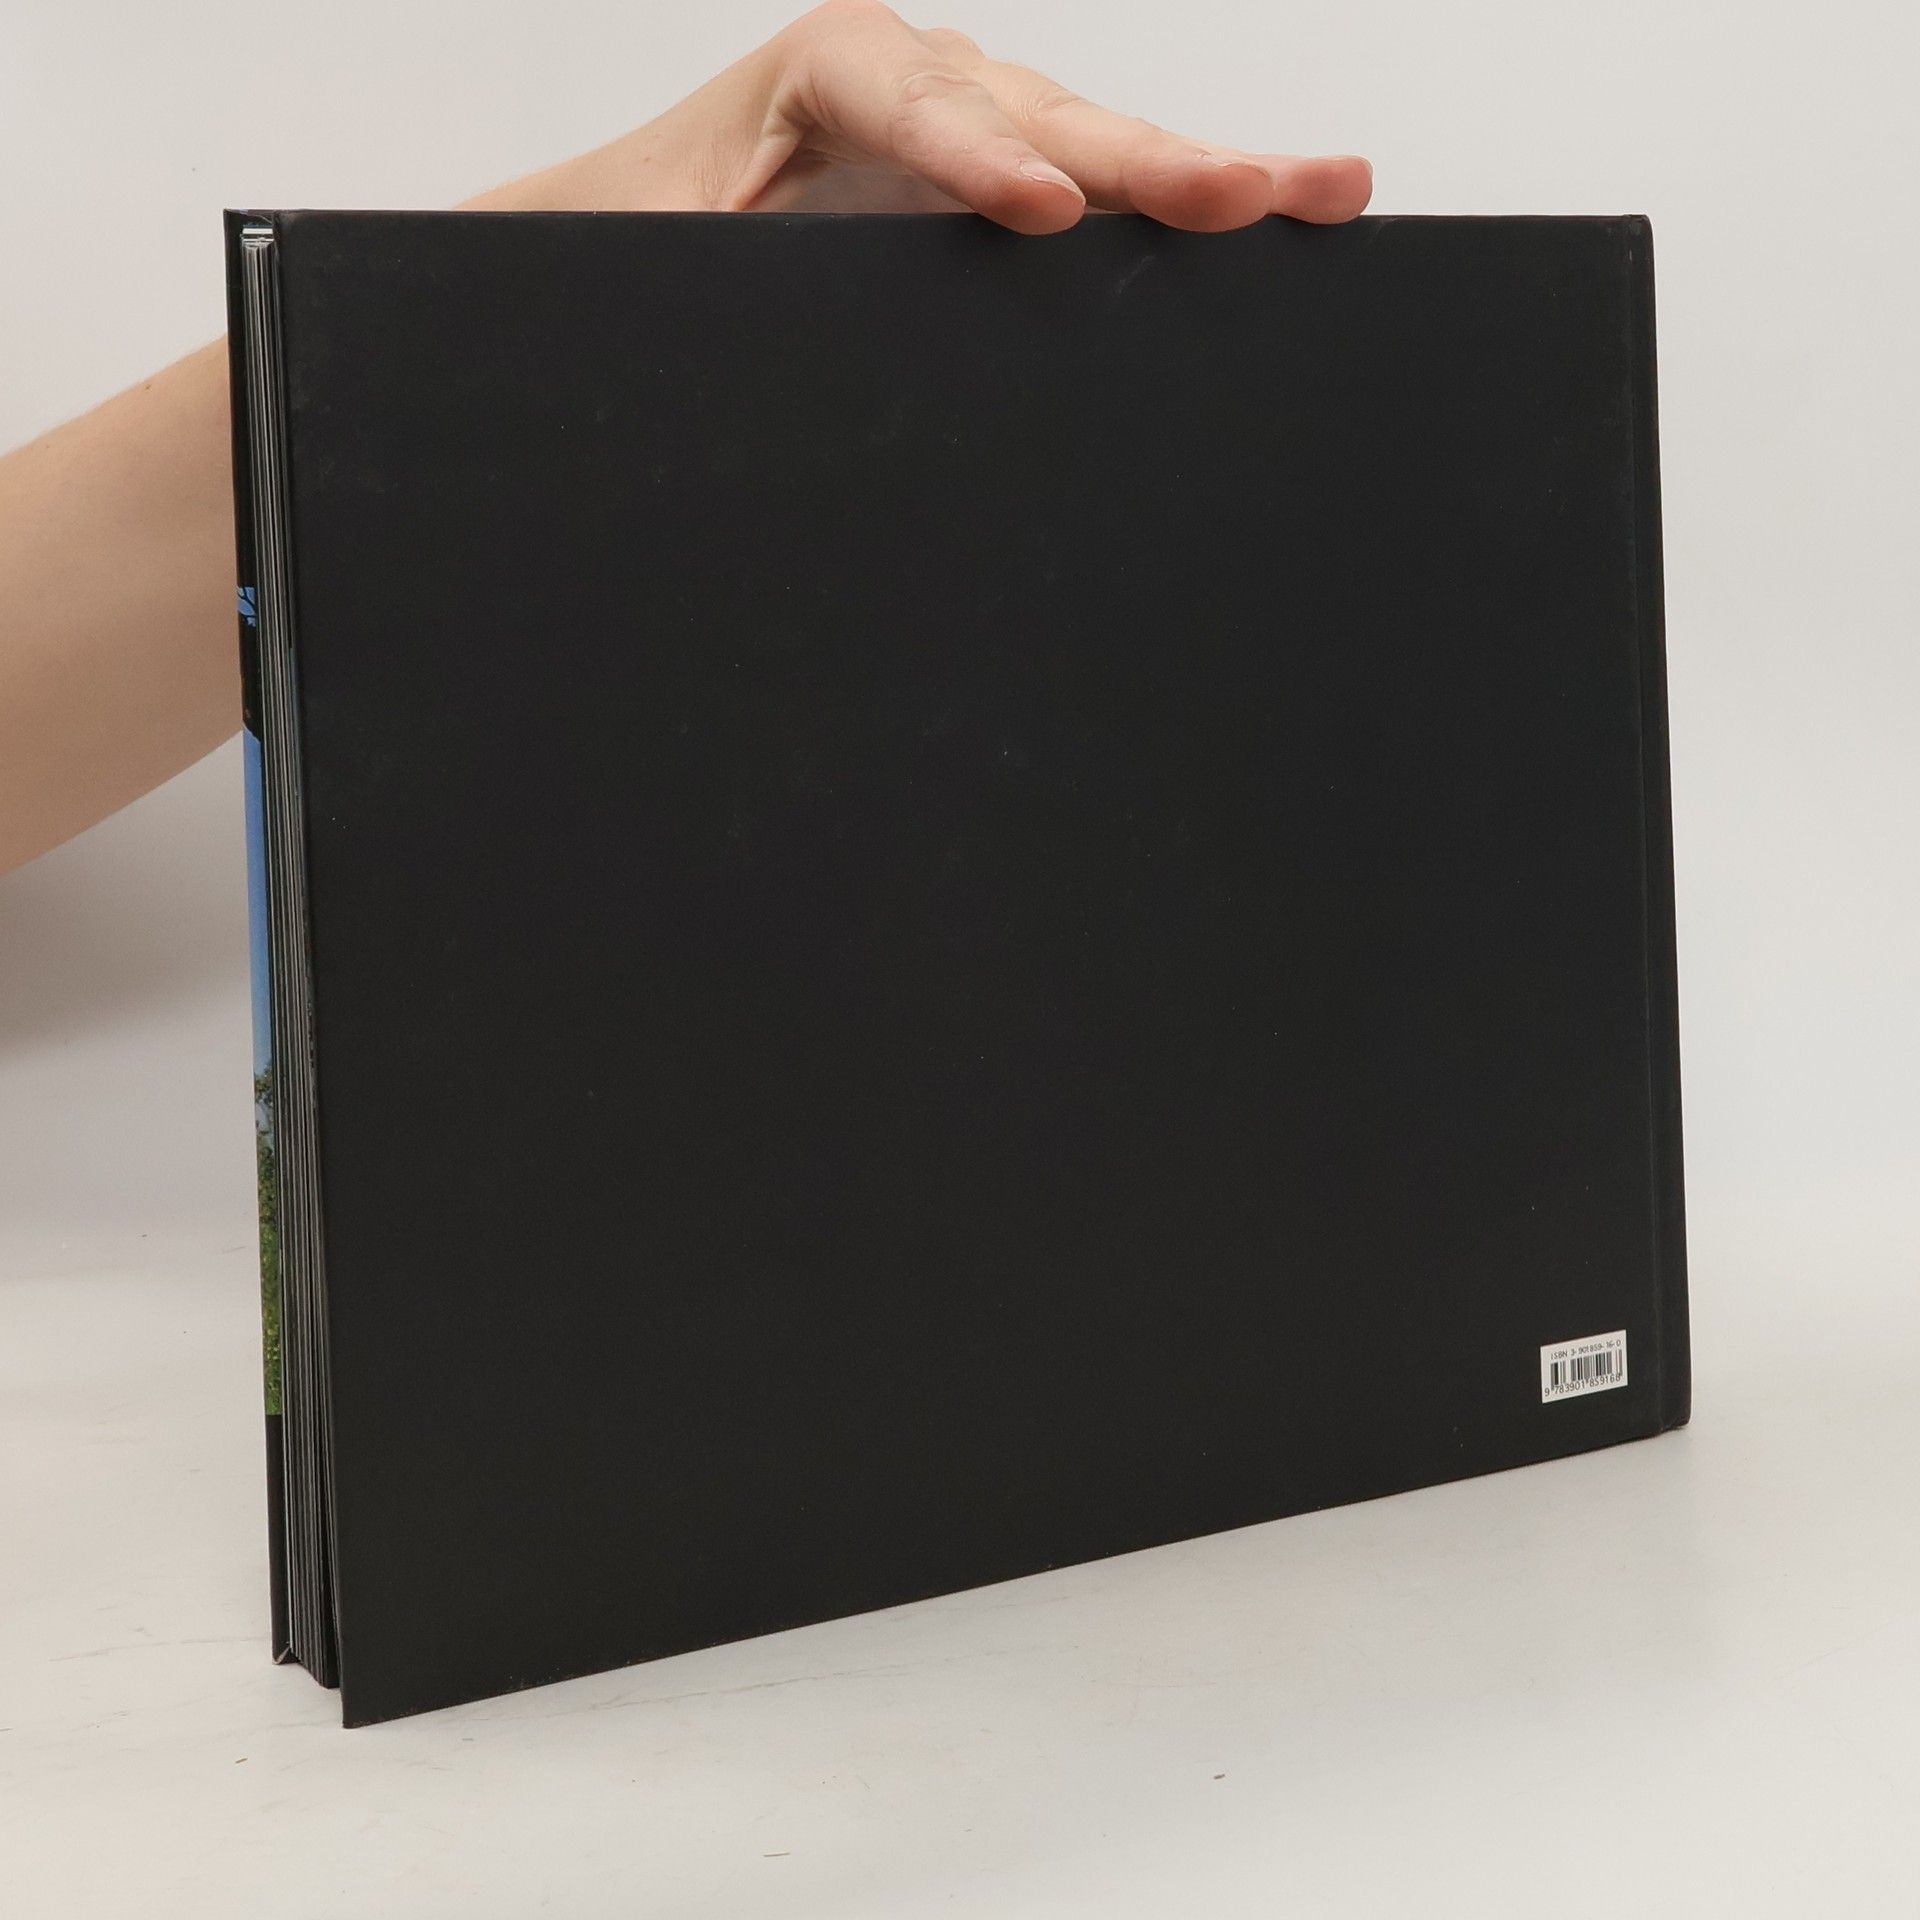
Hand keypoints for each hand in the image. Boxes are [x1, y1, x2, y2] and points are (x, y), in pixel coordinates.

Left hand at [475, 1, 1371, 234]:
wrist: (655, 225)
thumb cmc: (650, 231)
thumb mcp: (648, 251)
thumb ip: (694, 272)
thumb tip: (723, 343)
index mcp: (827, 69)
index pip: (912, 100)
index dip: (978, 154)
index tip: (1040, 211)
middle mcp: (925, 78)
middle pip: (1046, 115)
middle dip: (1147, 160)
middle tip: (1243, 195)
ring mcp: (985, 126)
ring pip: (1102, 145)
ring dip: (1211, 175)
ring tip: (1326, 191)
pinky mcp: (1015, 182)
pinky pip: (1108, 189)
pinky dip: (1191, 208)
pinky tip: (1287, 214)